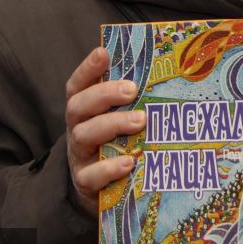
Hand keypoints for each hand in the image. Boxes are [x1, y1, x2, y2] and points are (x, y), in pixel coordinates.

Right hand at [65, 47, 144, 215]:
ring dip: (112, 125)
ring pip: (83, 136)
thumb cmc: (115, 145)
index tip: (103, 53)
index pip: (78, 85)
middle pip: (78, 106)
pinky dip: (109, 167)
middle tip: (132, 90)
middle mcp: (77, 129)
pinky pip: (91, 175)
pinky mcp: (85, 183)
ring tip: (140, 120)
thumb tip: (166, 77)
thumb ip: (130, 103)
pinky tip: (130, 161)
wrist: (99, 190)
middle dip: (104, 94)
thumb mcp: (117, 121)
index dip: (87, 68)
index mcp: (84, 110)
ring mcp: (79, 156)